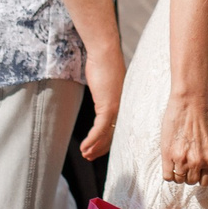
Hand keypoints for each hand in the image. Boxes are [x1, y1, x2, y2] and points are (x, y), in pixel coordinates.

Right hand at [81, 40, 125, 158]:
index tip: (97, 148)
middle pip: (113, 135)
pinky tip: (84, 147)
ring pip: (106, 135)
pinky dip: (91, 140)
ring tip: (85, 155)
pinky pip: (99, 129)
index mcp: (123, 104)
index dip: (107, 140)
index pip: (116, 127)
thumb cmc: (104, 63)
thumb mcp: (106, 81)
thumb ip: (106, 91)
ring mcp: (117, 108)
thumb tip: (103, 92)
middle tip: (90, 156)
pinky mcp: (108, 106)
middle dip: (101, 148)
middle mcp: (123, 108)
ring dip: (94, 147)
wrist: (104, 52)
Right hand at [157, 93, 207, 185]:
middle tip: (188, 162)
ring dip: (179, 173)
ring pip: (179, 180)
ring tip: (179, 161)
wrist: (190, 104)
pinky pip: (167, 176)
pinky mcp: (168, 154)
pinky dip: (169, 173)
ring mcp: (182, 159)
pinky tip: (171, 163)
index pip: (206, 182)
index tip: (198, 169)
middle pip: (192, 181)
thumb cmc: (206, 120)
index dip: (202, 176)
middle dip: (190, 174)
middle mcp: (197, 162)